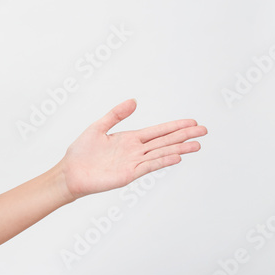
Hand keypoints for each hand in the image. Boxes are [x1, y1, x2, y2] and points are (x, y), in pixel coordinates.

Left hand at [58, 98, 206, 200]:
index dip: (175, 126)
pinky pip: (149, 166)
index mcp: (130, 139)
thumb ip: (116, 114)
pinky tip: (176, 157)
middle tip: (204, 130)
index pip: (158, 131)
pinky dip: (162, 161)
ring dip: (179, 149)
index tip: (192, 122)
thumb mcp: (98, 127)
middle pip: (165, 141)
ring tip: (197, 145)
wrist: (70, 172)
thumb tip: (134, 101)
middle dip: (184, 135)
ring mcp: (134, 162)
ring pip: (161, 153)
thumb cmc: (81, 152)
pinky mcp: (128, 174)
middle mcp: (135, 150)